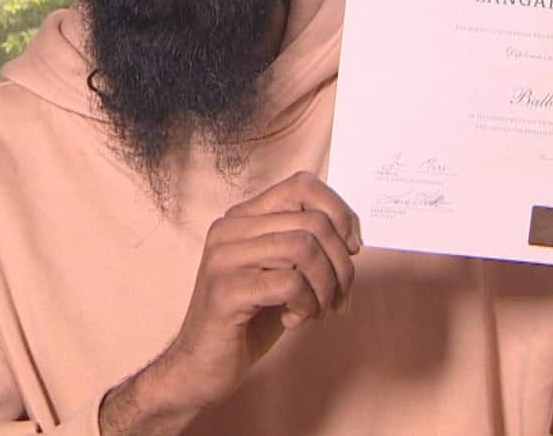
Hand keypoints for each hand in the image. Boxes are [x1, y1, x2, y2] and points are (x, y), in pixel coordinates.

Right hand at [99, 172, 361, 434]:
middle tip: (340, 296)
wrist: (199, 368)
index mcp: (244, 216)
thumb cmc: (249, 319)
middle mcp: (230, 228)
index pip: (303, 184)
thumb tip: (351, 235)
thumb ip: (305, 244)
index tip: (353, 248)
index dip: (339, 211)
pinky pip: (290, 283)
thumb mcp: (281, 271)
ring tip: (318, 309)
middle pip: (312, 221)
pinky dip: (306, 304)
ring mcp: (224, 257)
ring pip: (304, 247)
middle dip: (341, 263)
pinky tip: (294, 320)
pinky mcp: (225, 290)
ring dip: (326, 285)